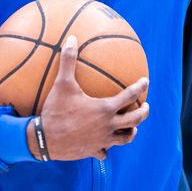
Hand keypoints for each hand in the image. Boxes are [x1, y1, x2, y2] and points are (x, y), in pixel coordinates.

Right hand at [28, 35, 149, 160]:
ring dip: (131, 132)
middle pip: (134, 120)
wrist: (45, 140)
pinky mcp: (92, 151)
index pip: (129, 96)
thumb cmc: (56, 110)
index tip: (145, 81)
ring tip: (133, 127)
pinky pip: (104, 151)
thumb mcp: (62, 83)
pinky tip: (105, 147)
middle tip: (146, 105)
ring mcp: (102, 140)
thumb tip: (72, 39)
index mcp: (105, 109)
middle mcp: (108, 126)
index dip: (140, 87)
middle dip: (143, 112)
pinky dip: (107, 149)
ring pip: (125, 139)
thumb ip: (68, 61)